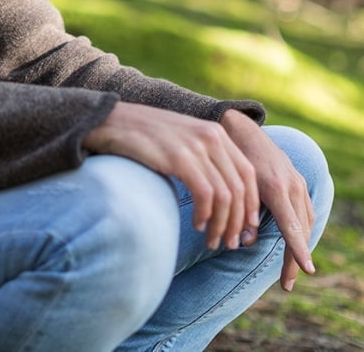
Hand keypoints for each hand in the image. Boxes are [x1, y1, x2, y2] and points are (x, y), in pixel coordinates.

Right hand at [82, 102, 259, 252]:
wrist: (112, 121)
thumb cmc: (145, 137)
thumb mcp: (183, 141)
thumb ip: (204, 160)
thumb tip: (222, 197)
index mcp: (217, 133)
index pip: (248, 173)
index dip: (251, 204)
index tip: (247, 227)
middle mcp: (212, 137)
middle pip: (240, 188)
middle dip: (238, 221)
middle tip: (230, 244)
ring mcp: (196, 146)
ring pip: (225, 196)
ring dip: (222, 224)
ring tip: (212, 241)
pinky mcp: (180, 158)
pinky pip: (205, 195)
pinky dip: (205, 215)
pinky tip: (197, 225)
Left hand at [220, 109, 316, 290]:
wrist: (244, 130)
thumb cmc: (233, 157)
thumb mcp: (235, 184)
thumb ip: (242, 212)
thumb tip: (246, 242)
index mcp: (276, 188)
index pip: (291, 227)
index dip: (298, 251)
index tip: (307, 271)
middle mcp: (292, 186)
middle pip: (300, 231)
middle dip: (295, 259)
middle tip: (286, 284)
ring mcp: (298, 183)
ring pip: (305, 223)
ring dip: (300, 247)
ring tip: (291, 270)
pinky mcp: (298, 182)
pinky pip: (305, 211)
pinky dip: (301, 230)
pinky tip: (294, 242)